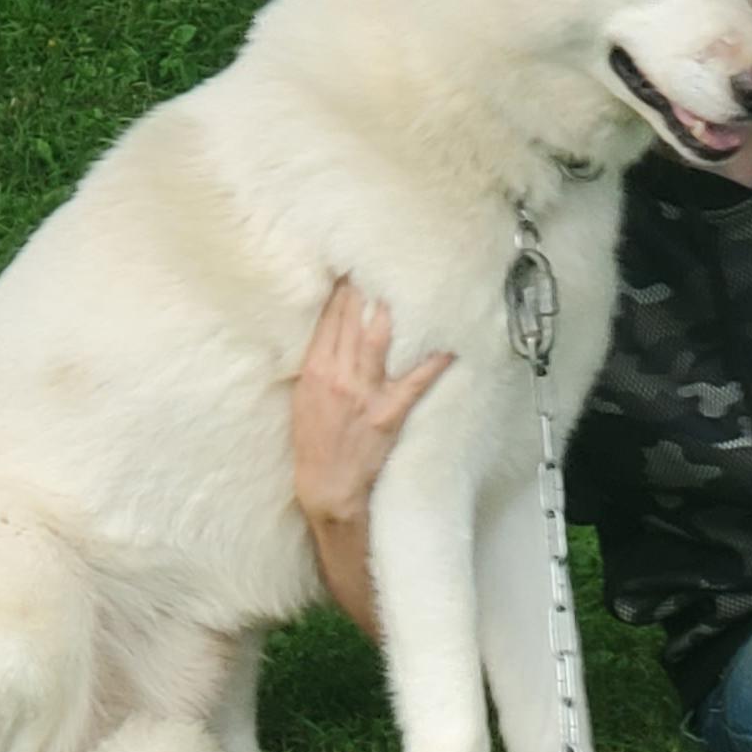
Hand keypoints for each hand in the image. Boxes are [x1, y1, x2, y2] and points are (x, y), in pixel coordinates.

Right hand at [289, 280, 451, 534]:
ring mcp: (365, 393)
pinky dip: (433, 364)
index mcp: (315, 370)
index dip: (341, 291)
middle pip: (352, 320)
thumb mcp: (304, 397)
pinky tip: (448, 347)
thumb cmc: (313, 443)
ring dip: (391, 312)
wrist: (328, 487)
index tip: (351, 270)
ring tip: (406, 287)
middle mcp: (339, 376)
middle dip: (365, 290)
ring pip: (378, 339)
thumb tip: (333, 332)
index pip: (329, 319)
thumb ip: (318, 363)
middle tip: (379, 265)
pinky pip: (414, 381)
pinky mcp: (388, 412)